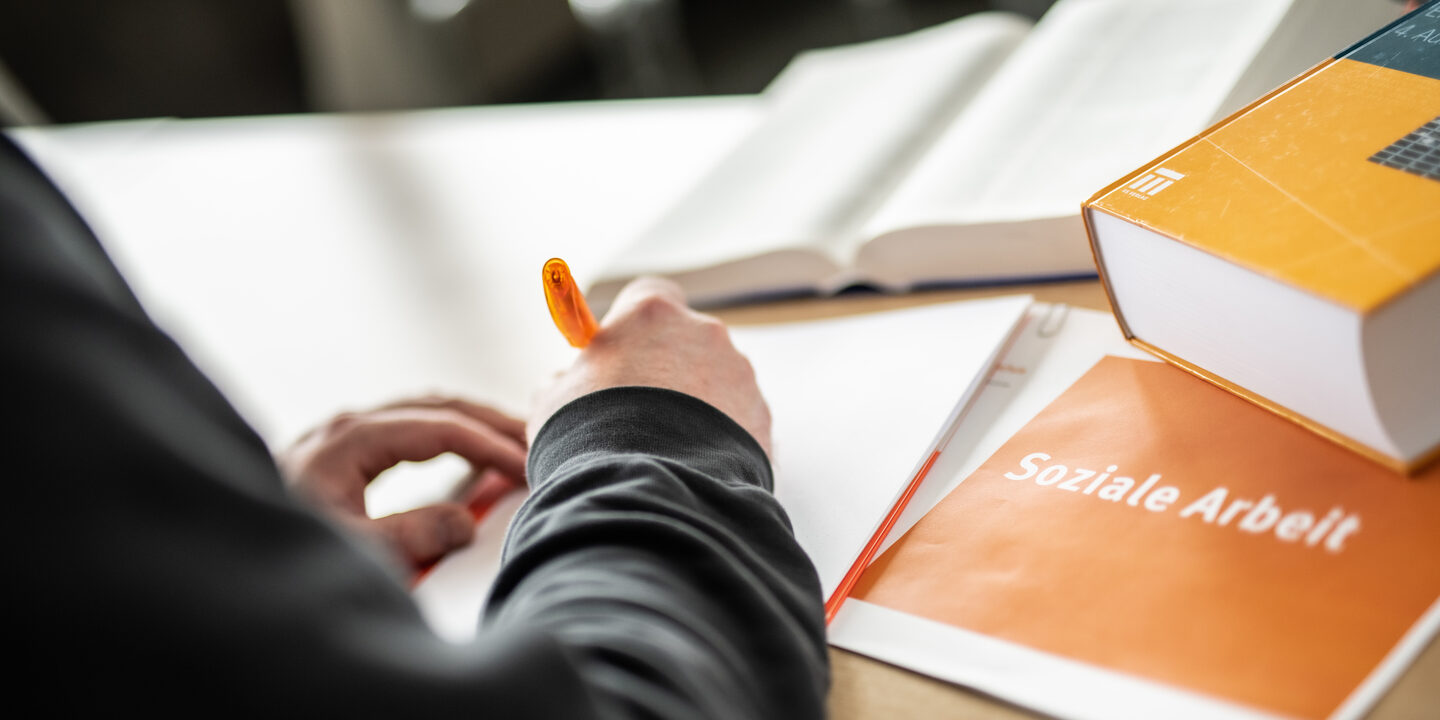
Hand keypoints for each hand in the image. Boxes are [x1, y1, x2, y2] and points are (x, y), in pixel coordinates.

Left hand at [278, 396, 527, 573]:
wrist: (226, 554)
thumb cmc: (284, 550)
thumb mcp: (355, 552)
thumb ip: (413, 536)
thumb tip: (465, 522)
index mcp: (351, 440)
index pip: (441, 428)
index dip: (490, 445)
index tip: (526, 465)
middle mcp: (345, 427)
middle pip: (436, 407)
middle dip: (490, 421)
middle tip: (538, 439)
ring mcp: (340, 437)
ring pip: (421, 413)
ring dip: (470, 424)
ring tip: (512, 442)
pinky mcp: (337, 455)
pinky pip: (405, 430)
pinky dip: (445, 435)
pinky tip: (464, 455)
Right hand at [529, 277, 771, 454]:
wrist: (647, 492)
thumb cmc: (589, 438)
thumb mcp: (552, 401)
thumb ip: (566, 379)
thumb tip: (568, 381)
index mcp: (651, 315)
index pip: (651, 295)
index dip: (635, 324)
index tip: (621, 351)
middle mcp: (703, 333)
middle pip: (687, 340)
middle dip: (669, 370)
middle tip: (641, 412)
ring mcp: (739, 374)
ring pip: (717, 381)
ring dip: (698, 405)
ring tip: (668, 450)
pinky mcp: (761, 416)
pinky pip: (738, 420)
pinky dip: (720, 437)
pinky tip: (693, 466)